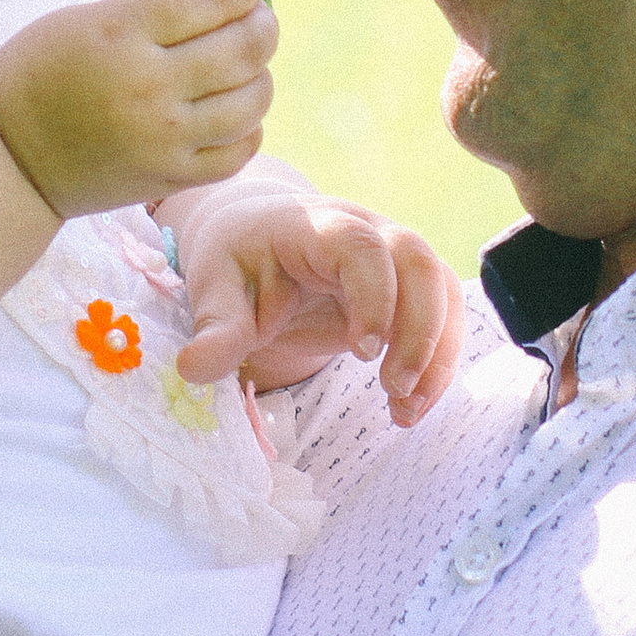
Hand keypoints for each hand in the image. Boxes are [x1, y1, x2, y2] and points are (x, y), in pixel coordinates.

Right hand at [0, 0, 275, 218]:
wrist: (7, 158)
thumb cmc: (40, 73)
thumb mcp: (84, 19)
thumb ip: (155, 7)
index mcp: (121, 32)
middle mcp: (149, 85)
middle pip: (245, 47)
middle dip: (263, 24)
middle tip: (257, 19)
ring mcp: (164, 137)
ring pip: (253, 99)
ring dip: (259, 74)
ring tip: (244, 67)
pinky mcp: (171, 178)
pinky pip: (240, 149)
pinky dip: (248, 126)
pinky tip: (232, 113)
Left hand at [170, 179, 463, 426]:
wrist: (256, 235)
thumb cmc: (236, 258)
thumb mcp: (214, 286)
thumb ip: (216, 327)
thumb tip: (193, 371)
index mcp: (313, 225)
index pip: (361, 246)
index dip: (375, 296)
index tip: (364, 352)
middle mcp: (364, 229)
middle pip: (418, 260)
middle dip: (420, 329)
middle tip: (394, 388)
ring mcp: (391, 254)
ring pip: (441, 287)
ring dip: (436, 352)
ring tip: (405, 410)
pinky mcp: (405, 285)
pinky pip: (441, 312)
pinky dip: (436, 360)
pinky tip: (408, 405)